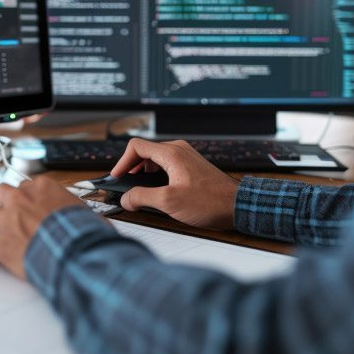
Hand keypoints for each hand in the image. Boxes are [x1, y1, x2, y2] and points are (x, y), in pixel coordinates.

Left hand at [0, 176, 83, 278]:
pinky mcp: (0, 244)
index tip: (34, 206)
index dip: (30, 198)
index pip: (27, 186)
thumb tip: (85, 216)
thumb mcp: (84, 210)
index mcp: (41, 188)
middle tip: (14, 214)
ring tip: (4, 234)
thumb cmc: (80, 229)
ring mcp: (7, 221)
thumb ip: (73, 208)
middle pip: (2, 191)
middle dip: (6, 202)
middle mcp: (20, 200)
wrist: (71, 249)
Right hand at [110, 139, 238, 229]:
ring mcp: (186, 157)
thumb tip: (126, 198)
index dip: (122, 162)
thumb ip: (142, 198)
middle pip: (145, 152)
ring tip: (138, 189)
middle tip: (124, 185)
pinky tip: (156, 190)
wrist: (237, 206)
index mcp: (171, 154)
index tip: (116, 177)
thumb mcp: (169, 202)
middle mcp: (179, 150)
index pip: (136, 147)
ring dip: (143, 172)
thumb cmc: (209, 202)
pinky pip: (167, 165)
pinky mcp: (192, 167)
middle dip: (131, 168)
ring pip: (156, 158)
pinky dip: (156, 175)